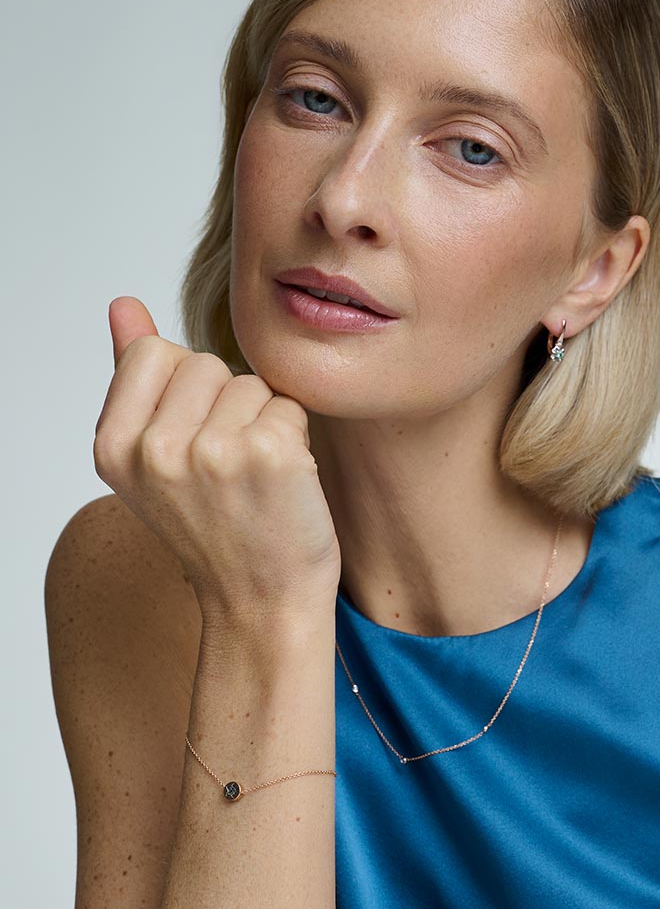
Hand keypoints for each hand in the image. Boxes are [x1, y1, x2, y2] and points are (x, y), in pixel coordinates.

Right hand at [94, 296, 340, 619]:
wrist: (261, 604)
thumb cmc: (216, 527)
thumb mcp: (156, 457)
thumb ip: (135, 376)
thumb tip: (123, 304)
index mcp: (112, 445)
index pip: (155, 352)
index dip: (186, 392)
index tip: (192, 448)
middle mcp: (153, 451)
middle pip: (205, 362)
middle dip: (227, 405)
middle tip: (229, 472)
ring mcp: (211, 453)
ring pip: (251, 382)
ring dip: (264, 422)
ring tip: (254, 481)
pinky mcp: (269, 456)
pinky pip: (290, 405)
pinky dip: (296, 440)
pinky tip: (283, 485)